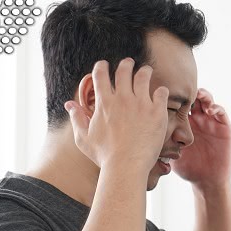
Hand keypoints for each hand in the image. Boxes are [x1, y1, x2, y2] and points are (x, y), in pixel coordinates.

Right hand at [64, 58, 169, 173]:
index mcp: (104, 102)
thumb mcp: (84, 138)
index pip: (101, 74)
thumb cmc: (104, 155)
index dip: (102, 66)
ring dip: (145, 71)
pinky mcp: (157, 112)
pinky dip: (161, 91)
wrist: (126, 166)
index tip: (104, 65)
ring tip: (146, 71)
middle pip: (124, 70)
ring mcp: (141, 104)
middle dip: (126, 64)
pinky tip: (160, 93)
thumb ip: (76, 118)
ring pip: (144, 76)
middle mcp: (122, 99)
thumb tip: (69, 105)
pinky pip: (161, 93)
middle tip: (128, 63)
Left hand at [170, 88, 230, 187]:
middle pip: (194, 97)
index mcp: (185, 123)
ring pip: (208, 101)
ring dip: (204, 95)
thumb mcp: (171, 152)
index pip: (180, 103)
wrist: (207, 181)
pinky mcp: (224, 128)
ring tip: (198, 95)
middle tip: (183, 88)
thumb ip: (160, 140)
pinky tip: (209, 110)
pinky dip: (216, 108)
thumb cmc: (188, 168)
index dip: (174, 95)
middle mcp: (199, 119)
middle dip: (189, 91)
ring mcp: (212, 122)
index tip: (166, 89)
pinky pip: (222, 112)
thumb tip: (139, 132)